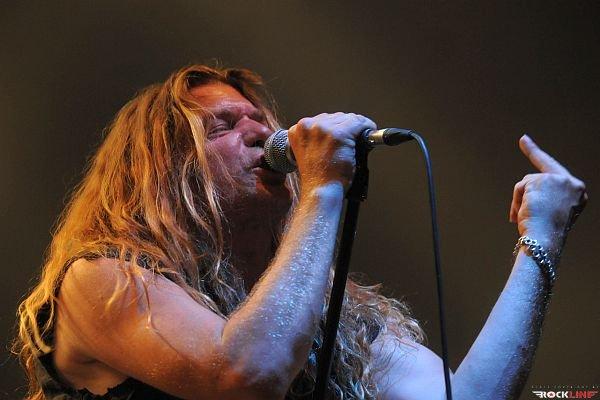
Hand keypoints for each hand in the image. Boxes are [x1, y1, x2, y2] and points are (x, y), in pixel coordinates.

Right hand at [287, 113, 375, 192]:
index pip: (323, 119)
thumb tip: (341, 127)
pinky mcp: (339, 134)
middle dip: (346, 127)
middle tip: (352, 141)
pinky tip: (368, 134)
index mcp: (298, 129)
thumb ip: (318, 137)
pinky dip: (367, 127)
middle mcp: (308, 126)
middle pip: (335, 117)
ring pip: (348, 118)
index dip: (336, 126)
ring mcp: (324, 129)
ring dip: (356, 128)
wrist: (320, 191)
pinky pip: (359, 123)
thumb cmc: (317, 177)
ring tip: (358, 140)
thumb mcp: (310, 151)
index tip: (344, 133)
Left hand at [509, 135, 587, 249]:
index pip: (560, 174)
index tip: (529, 142)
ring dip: (521, 199)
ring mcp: (560, 180)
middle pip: (543, 172)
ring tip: (525, 216)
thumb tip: (526, 189)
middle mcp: (574, 185)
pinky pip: (522, 187)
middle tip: (523, 139)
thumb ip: (544, 198)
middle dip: (532, 151)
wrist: (544, 240)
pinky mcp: (546, 180)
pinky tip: (524, 211)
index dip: (544, 159)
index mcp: (577, 195)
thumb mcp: (548, 213)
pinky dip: (517, 200)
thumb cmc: (544, 233)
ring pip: (529, 182)